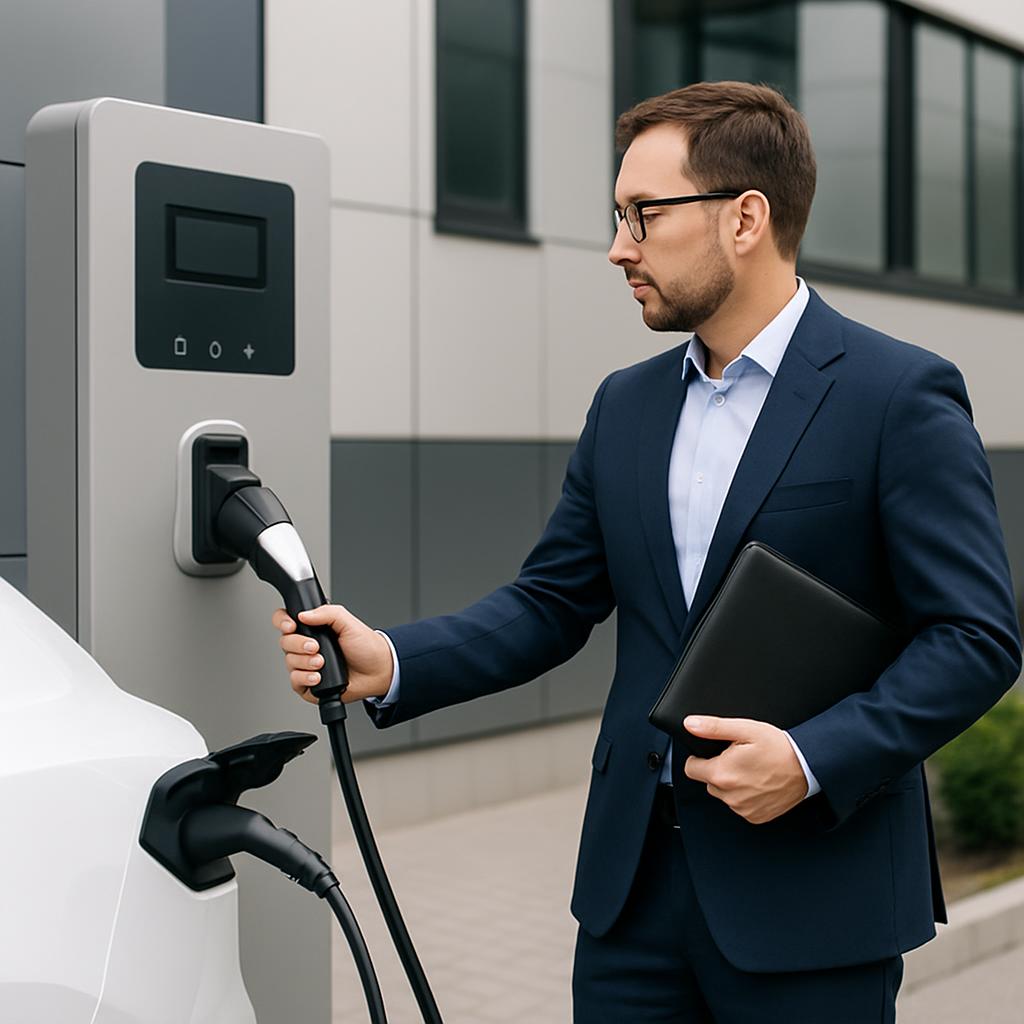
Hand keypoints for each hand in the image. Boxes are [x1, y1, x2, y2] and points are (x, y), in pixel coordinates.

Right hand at [272, 604, 393, 705]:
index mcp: (312, 628)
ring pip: (289, 663)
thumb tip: (303, 614)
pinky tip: (318, 676)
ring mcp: (306, 665)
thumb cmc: (365, 646)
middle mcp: (306, 646)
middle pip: (285, 643)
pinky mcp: (309, 684)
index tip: (291, 626)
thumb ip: (326, 613)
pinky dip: (304, 678)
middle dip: (299, 645)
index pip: (285, 621)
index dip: (282, 622)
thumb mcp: (348, 621)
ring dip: (305, 663)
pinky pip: (295, 682)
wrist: (377, 670)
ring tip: (322, 662)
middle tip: (316, 647)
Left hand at [682, 716, 807, 824]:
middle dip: (718, 770)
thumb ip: (713, 727)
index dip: (699, 758)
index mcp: (722, 773)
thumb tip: (690, 724)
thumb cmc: (778, 747)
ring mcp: (743, 809)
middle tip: (739, 759)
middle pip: (708, 781)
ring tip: (752, 770)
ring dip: (732, 784)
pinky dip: (745, 796)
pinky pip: (739, 806)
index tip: (713, 754)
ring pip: (724, 794)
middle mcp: (730, 796)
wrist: (807, 766)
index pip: (691, 769)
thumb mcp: (745, 729)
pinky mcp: (755, 817)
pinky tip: (758, 783)